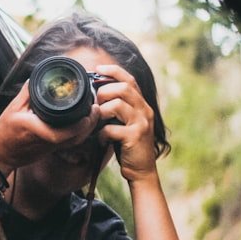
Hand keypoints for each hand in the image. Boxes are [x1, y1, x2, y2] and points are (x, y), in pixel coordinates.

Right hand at [0, 81, 102, 174]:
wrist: (0, 154)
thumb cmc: (4, 132)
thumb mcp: (12, 109)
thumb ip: (26, 93)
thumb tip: (38, 77)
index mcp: (34, 129)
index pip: (60, 133)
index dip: (78, 126)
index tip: (88, 113)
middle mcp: (45, 140)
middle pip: (74, 138)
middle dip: (89, 125)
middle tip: (97, 109)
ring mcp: (50, 147)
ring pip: (74, 141)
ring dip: (87, 129)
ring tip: (94, 114)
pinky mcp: (52, 150)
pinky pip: (71, 143)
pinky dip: (80, 133)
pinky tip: (85, 123)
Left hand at [93, 64, 158, 182]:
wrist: (142, 171)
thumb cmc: (129, 146)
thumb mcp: (126, 123)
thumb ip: (118, 108)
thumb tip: (96, 96)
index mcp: (142, 105)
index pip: (130, 80)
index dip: (114, 71)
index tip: (98, 69)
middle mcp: (145, 110)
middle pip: (123, 88)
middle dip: (104, 91)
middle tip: (95, 102)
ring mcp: (141, 123)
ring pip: (117, 104)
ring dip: (101, 111)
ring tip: (98, 121)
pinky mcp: (135, 136)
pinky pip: (111, 128)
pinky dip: (102, 134)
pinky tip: (103, 140)